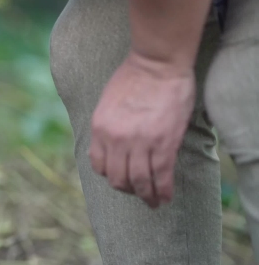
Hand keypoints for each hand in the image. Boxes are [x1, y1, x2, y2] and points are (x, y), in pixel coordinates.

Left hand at [89, 52, 195, 207]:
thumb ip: (108, 126)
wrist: (157, 62)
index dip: (109, 175)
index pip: (98, 164)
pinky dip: (163, 190)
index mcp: (100, 129)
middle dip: (128, 190)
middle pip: (117, 178)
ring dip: (146, 196)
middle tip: (138, 194)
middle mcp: (115, 140)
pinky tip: (166, 197)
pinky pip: (161, 175)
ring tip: (154, 202)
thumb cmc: (135, 77)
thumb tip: (112, 145)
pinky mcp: (163, 143)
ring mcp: (139, 143)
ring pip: (139, 181)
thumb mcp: (108, 103)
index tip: (120, 177)